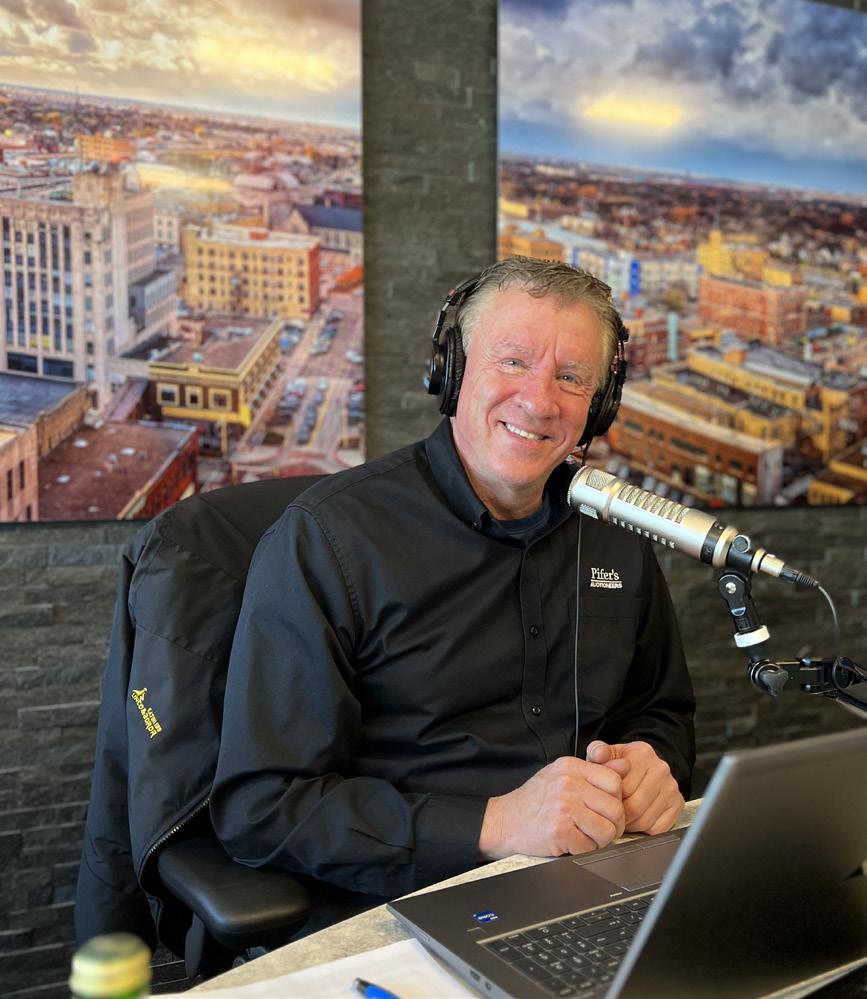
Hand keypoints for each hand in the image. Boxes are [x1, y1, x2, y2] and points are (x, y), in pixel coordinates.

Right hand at [478, 757, 624, 860]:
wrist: (504, 821)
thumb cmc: (534, 799)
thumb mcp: (562, 774)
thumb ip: (594, 770)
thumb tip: (625, 765)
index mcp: (571, 767)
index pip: (615, 781)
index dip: (616, 799)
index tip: (606, 807)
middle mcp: (568, 784)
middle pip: (615, 808)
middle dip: (612, 824)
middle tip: (599, 828)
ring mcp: (563, 807)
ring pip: (607, 830)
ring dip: (600, 840)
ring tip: (585, 835)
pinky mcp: (559, 831)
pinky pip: (589, 847)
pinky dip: (584, 850)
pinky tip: (572, 842)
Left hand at [586, 740, 683, 834]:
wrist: (645, 766)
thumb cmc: (621, 765)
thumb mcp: (606, 754)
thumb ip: (598, 752)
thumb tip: (598, 755)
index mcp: (642, 754)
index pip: (622, 788)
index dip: (610, 800)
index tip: (605, 801)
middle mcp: (661, 769)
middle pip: (635, 806)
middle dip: (620, 815)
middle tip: (612, 814)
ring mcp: (671, 787)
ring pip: (645, 820)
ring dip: (630, 825)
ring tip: (623, 817)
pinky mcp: (678, 804)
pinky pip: (658, 828)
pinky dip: (645, 830)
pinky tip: (637, 820)